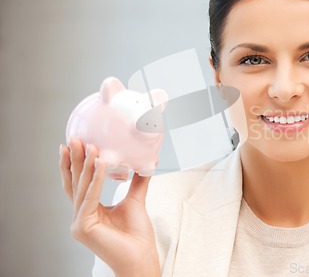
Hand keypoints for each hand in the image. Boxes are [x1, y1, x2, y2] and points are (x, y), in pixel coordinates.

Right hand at [59, 139, 160, 276]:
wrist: (142, 256)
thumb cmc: (137, 235)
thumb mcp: (136, 200)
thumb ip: (138, 180)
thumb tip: (148, 160)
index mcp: (88, 210)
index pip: (78, 183)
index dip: (75, 163)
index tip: (75, 143)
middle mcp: (80, 216)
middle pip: (75, 183)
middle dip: (75, 159)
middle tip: (74, 138)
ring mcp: (79, 223)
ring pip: (82, 188)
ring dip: (87, 165)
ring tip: (91, 145)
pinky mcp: (83, 227)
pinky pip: (90, 197)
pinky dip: (96, 179)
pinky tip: (100, 162)